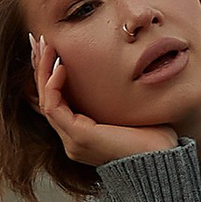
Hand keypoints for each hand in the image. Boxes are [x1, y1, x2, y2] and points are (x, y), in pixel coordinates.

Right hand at [31, 32, 178, 170]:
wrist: (164, 161)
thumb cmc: (156, 140)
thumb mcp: (132, 110)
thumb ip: (120, 95)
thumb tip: (128, 68)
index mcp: (83, 134)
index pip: (56, 101)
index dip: (48, 74)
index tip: (48, 48)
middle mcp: (72, 139)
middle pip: (44, 98)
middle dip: (39, 67)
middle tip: (37, 40)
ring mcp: (73, 140)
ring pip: (45, 101)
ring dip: (43, 70)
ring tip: (46, 45)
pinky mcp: (79, 137)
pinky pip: (55, 107)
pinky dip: (54, 84)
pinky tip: (60, 65)